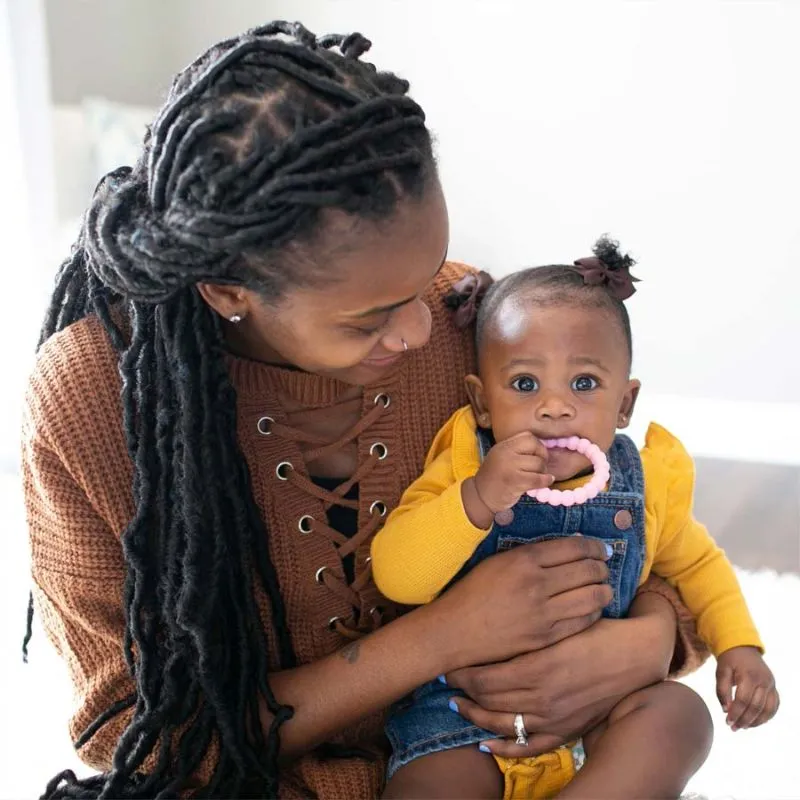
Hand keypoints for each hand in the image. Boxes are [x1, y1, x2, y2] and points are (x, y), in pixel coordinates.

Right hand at [432, 536, 612, 670]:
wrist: (456, 630)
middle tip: (604, 567)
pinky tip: (591, 608)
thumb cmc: (474, 592)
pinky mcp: (545, 637)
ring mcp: (543, 613)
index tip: (599, 548)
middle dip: (602, 567)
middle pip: (588, 570)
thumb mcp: (499, 562)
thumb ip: (532, 555)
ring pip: (592, 596)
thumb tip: (570, 550)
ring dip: (604, 589)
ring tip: (603, 587)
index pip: (574, 547)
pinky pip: (583, 621)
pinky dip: (594, 612)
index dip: (593, 546)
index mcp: (524, 560)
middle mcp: (537, 584)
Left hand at [443, 591, 678, 757]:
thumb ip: (533, 620)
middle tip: (448, 677)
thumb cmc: (599, 629)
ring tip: (457, 705)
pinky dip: (503, 748)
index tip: (451, 659)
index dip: (463, 670)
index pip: (485, 675)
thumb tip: (500, 610)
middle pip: (488, 699)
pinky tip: (485, 744)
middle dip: (463, 689)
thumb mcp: (562, 620)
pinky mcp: (565, 731)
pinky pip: (527, 747)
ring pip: (501, 724)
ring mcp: (553, 718)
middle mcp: (543, 696)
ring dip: (475, 716)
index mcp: (539, 665)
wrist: (639, 655)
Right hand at [464, 432, 552, 526]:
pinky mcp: (514, 481)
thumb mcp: (501, 457)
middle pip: (535, 447)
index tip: (538, 455)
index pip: (528, 436)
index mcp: (503, 445)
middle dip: (543, 457)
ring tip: (538, 476)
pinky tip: (548, 481)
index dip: (538, 445)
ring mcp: (509, 466)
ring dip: (543, 471)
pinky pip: (537, 478)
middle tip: (541, 466)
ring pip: (538, 463)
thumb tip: (542, 450)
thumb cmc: (494, 477)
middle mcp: (505, 453)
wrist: (480, 496)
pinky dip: (546, 480)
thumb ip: (516, 450)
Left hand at [716, 646, 778, 729]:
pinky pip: (774, 706)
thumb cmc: (729, 660)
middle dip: (744, 720)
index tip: (727, 721)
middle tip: (733, 727)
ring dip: (756, 721)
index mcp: (749, 675)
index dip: (736, 713)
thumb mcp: (721, 671)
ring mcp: (771, 684)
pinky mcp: (774, 688)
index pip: (743, 700)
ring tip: (743, 727)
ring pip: (767, 709)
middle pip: (756, 707)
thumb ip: (722, 690)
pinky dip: (766, 716)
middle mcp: (763, 681)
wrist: (742, 647)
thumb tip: (726, 710)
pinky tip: (755, 722)